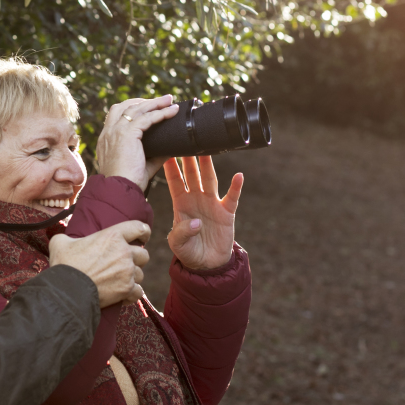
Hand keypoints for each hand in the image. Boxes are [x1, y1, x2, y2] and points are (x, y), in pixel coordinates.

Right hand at [48, 220, 150, 306]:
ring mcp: (127, 272)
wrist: (66, 290)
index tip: (143, 236)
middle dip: (136, 259)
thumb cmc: (64, 265)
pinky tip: (123, 295)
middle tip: (125, 263)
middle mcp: (124, 252)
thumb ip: (66, 237)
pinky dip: (132, 294)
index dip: (144, 232)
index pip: (139, 228)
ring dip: (132, 277)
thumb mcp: (60, 243)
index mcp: (112, 236)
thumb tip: (62, 239)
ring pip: (140, 274)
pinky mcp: (127, 289)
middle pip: (143, 254)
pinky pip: (138, 292)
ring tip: (120, 281)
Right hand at [95, 96, 180, 188]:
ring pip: (136, 108)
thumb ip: (154, 156)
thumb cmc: (129, 183)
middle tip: (161, 100)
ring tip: (169, 100)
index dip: (133, 109)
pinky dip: (160, 113)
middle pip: (124, 106)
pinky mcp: (127, 134)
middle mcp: (108, 133)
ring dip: (155, 102)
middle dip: (143, 101)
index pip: (116, 116)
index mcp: (106, 140)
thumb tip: (170, 149)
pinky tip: (172, 112)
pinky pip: (146, 118)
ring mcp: (116, 131)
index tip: (149, 108)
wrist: (120, 190)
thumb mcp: (142, 166)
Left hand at [164, 156, 242, 270]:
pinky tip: (238, 176)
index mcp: (181, 203)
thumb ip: (182, 233)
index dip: (170, 167)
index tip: (166, 150)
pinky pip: (232, 197)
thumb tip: (196, 223)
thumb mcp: (178, 244)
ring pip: (210, 179)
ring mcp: (212, 203)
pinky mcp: (227, 212)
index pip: (174, 181)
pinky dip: (236, 186)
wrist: (207, 265)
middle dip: (188, 158)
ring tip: (207, 150)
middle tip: (185, 140)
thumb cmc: (188, 251)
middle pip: (192, 174)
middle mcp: (196, 198)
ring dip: (208, 165)